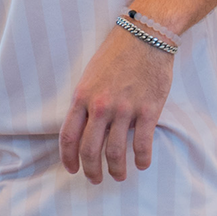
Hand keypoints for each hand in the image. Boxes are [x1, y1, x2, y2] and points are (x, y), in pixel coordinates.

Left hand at [58, 26, 174, 182]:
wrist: (145, 36)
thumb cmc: (115, 54)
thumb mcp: (90, 76)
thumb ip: (85, 101)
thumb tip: (83, 126)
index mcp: (82, 97)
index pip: (68, 136)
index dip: (68, 158)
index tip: (72, 169)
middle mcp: (100, 106)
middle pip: (90, 150)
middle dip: (91, 170)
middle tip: (95, 179)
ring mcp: (124, 110)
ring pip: (116, 152)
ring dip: (116, 170)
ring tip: (119, 176)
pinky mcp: (148, 110)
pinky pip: (143, 144)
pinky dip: (142, 159)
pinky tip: (142, 164)